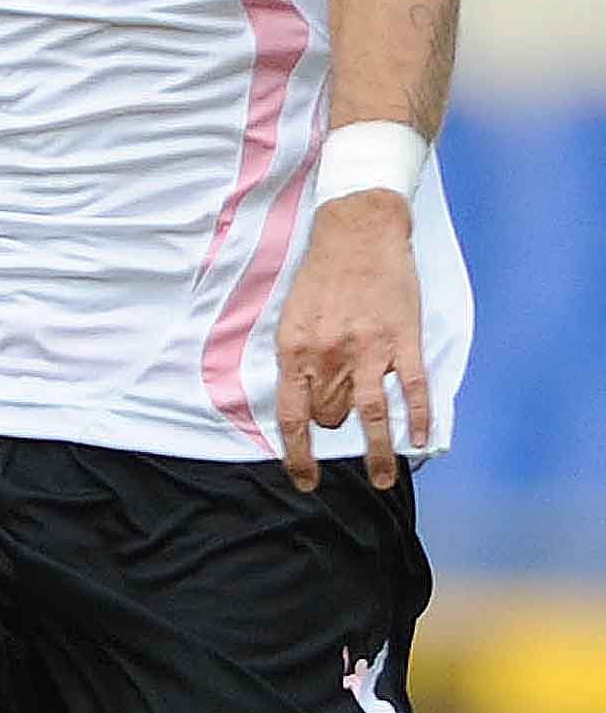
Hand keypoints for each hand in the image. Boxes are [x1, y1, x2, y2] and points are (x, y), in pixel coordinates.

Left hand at [279, 192, 431, 491]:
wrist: (357, 233)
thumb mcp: (291, 318)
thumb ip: (297, 360)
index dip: (296, 455)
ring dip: (377, 453)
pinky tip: (421, 441)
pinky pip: (412, 389)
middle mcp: (329, 354)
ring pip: (369, 414)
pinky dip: (418, 418)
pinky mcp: (403, 340)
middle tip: (342, 417)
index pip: (291, 417)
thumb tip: (302, 402)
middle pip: (331, 415)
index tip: (304, 480)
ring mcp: (369, 348)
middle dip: (334, 424)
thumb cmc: (320, 276)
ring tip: (385, 479)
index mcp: (294, 350)